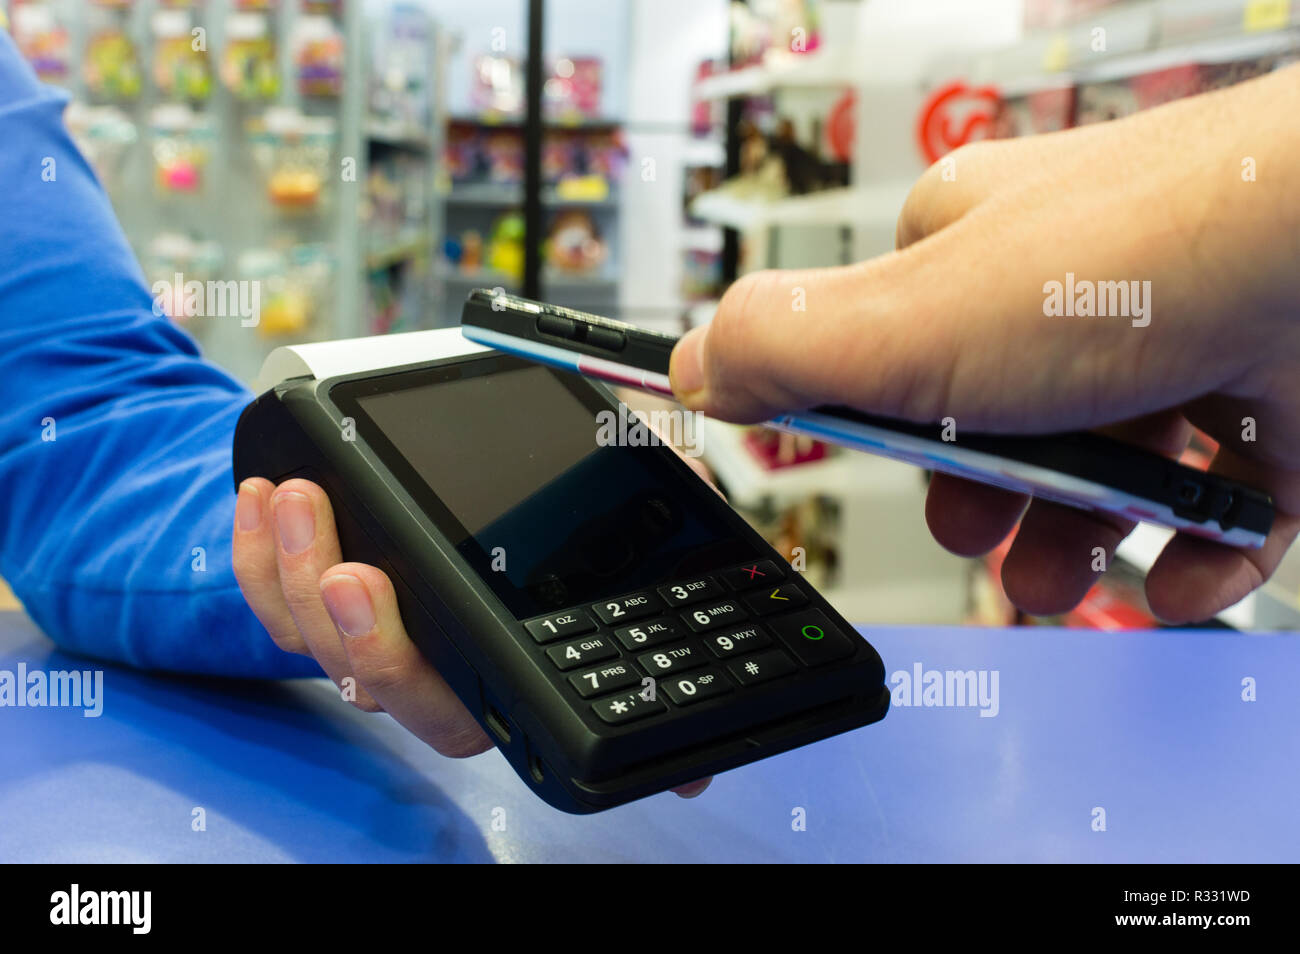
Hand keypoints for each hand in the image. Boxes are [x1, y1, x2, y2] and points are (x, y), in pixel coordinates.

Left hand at [232, 477, 710, 796]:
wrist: (477, 473)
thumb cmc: (563, 505)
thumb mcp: (627, 537)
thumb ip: (663, 611)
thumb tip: (696, 771)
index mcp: (492, 673)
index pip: (450, 708)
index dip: (405, 669)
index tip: (375, 586)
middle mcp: (425, 669)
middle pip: (372, 681)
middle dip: (349, 629)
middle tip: (345, 562)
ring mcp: (368, 632)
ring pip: (312, 638)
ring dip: (294, 573)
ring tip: (299, 500)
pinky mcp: (320, 599)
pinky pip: (271, 599)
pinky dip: (256, 555)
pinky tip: (261, 502)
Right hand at [669, 65, 1299, 623]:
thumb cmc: (1135, 265)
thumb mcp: (912, 321)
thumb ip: (792, 348)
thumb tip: (693, 361)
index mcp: (974, 248)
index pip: (895, 349)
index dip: (888, 429)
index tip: (895, 469)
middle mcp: (1074, 289)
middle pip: (997, 425)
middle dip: (984, 504)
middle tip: (987, 532)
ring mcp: (1177, 347)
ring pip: (1100, 475)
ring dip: (1073, 546)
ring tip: (1068, 576)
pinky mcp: (1263, 411)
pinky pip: (1212, 509)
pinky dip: (1188, 559)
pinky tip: (1176, 573)